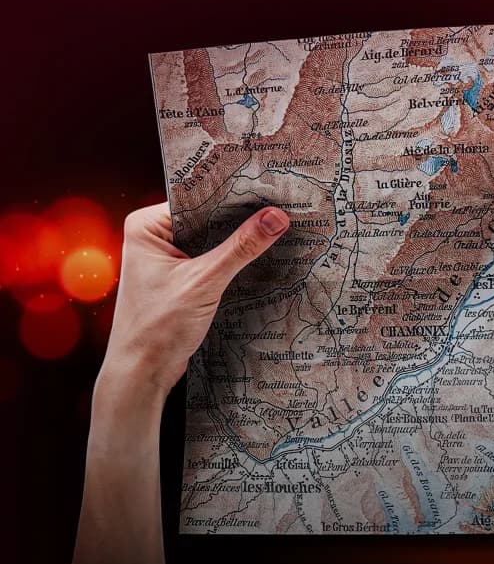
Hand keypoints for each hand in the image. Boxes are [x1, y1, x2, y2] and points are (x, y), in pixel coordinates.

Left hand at [99, 202, 289, 400]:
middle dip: (241, 218)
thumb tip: (276, 218)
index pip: (198, 198)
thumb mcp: (205, 282)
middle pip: (207, 218)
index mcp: (146, 226)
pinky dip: (234, 259)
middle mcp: (154, 236)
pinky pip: (213, 259)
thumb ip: (241, 248)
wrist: (141, 373)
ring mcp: (167, 258)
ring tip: (278, 228)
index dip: (234, 196)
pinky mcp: (181, 278)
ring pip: (212, 239)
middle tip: (281, 208)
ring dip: (240, 241)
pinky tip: (261, 256)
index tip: (269, 190)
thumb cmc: (158, 327)